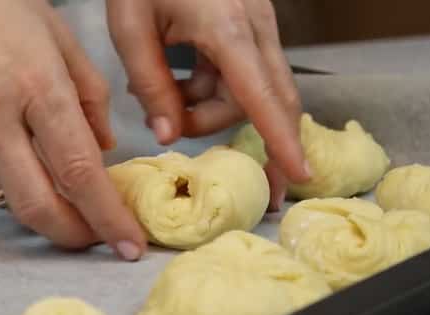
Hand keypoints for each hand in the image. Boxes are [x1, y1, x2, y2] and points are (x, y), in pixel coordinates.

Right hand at [0, 0, 146, 259]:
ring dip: (51, 216)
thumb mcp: (62, 37)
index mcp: (37, 86)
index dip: (109, 217)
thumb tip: (104, 149)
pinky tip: (39, 178)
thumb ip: (91, 97)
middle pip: (39, 207)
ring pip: (13, 201)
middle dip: (76, 237)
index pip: (79, 171)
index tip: (130, 245)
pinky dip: (23, 190)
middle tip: (102, 241)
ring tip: (78, 210)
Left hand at [106, 0, 310, 210]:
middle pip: (265, 101)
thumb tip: (168, 136)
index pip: (263, 97)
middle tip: (177, 131)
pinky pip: (243, 73)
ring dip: (210, 106)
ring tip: (164, 94)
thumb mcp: (131, 29)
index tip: (298, 175)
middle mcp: (256, 28)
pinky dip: (213, 88)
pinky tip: (178, 78)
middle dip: (226, 127)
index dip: (281, 140)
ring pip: (252, 90)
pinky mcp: (251, 25)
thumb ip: (151, 86)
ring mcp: (258, 25)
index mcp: (227, 29)